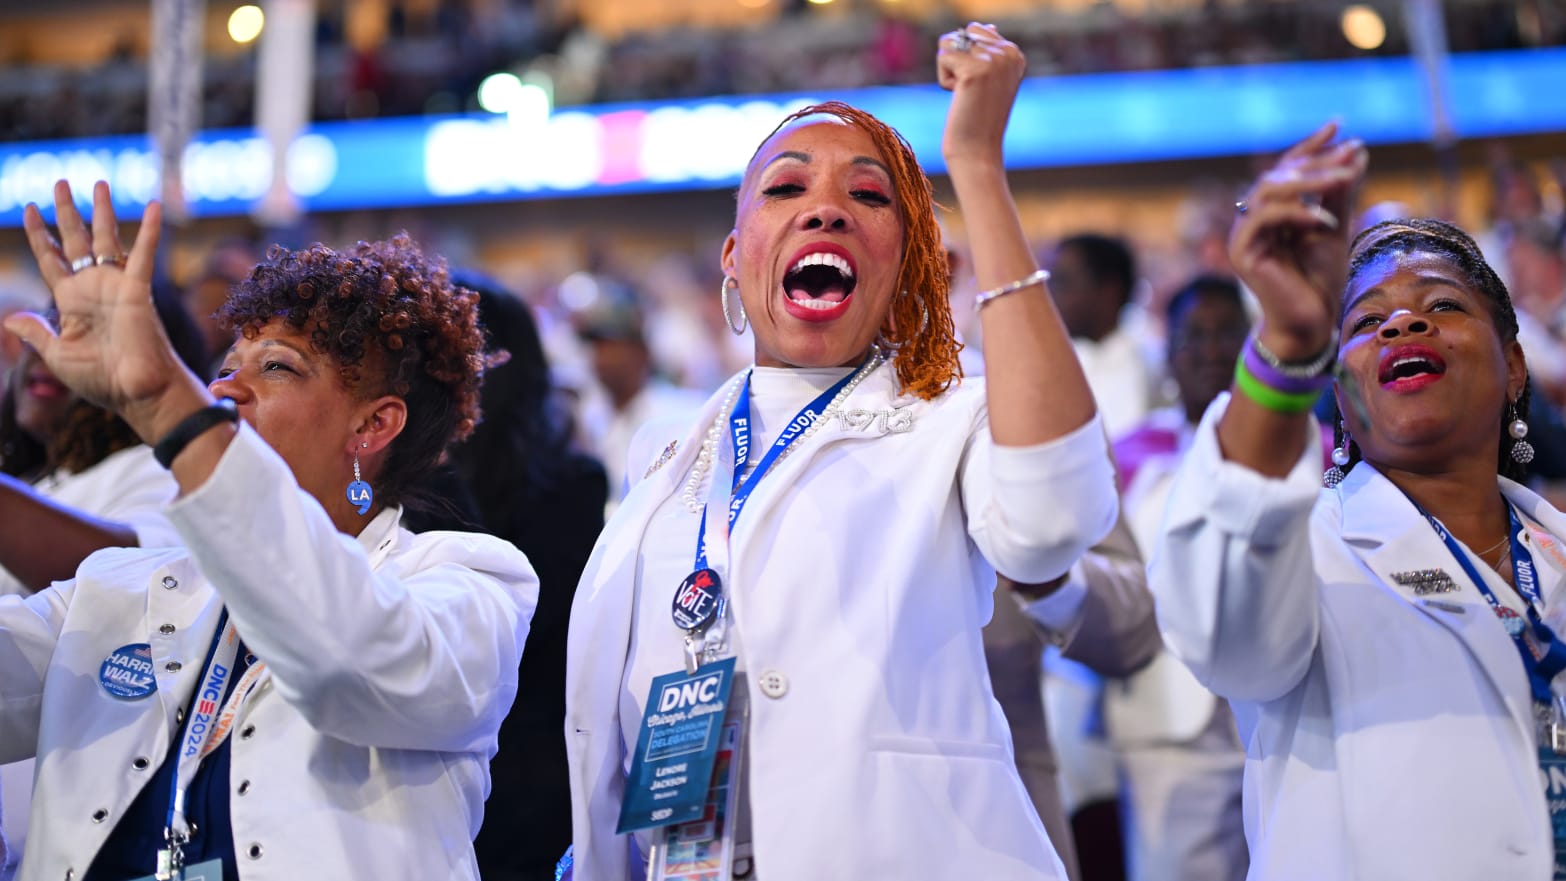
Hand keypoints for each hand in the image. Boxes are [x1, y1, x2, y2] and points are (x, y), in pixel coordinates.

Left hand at [7, 180, 193, 435]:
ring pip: (106, 239)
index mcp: (71, 301)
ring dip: (102, 210)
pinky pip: (143, 255)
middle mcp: (93, 287)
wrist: (135, 391)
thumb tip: (9, 319)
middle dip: (67, 211)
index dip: (40, 234)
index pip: (51, 259)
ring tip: (98, 182)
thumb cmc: (100, 380)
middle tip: (59, 183)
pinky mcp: (138, 290)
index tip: (30, 208)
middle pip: (76, 239)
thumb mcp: (58, 355)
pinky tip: (155, 206)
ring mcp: (116, 286)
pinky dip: (150, 231)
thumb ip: (37, 333)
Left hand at [937, 23, 1025, 167]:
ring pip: (949, 42)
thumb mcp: (990, 80)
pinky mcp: (974, 70)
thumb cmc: (979, 119)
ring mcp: (994, 60)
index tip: (978, 86)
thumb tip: (987, 27)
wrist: (978, 151)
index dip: (966, 58)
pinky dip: (944, 80)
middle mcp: (1008, 52)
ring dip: (949, 70)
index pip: (976, 30)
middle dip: (956, 61)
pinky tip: (960, 98)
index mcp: (1015, 53)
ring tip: (965, 94)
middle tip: (970, 91)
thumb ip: (989, 51)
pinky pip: (942, 57)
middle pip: (961, 34)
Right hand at [1229, 123, 1367, 359]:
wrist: (1311, 321)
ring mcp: (1243, 236)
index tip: (1339, 126)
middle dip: (1315, 162)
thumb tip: (1356, 149)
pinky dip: (1296, 212)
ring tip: (1343, 179)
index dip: (1309, 147)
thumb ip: (1340, 192)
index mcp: (1270, 212)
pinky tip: (1324, 218)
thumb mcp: (1335, 227)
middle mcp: (1251, 219)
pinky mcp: (1242, 253)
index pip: (1286, 169)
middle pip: (1278, 175)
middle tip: (1350, 154)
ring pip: (1269, 191)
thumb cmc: (1320, 278)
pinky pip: (1264, 218)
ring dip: (1309, 181)